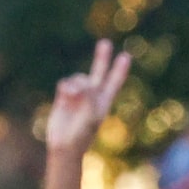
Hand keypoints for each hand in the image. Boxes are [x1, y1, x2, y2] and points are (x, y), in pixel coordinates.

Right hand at [45, 40, 131, 157]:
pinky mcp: (63, 97)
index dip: (120, 69)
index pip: (114, 82)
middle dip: (102, 58)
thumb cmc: (82, 133)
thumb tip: (79, 83)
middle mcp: (92, 96)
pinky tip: (66, 95)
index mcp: (104, 101)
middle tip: (105, 42)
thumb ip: (90, 94)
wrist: (65, 145)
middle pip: (98, 72)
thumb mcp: (92, 113)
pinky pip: (65, 83)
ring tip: (72, 95)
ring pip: (79, 78)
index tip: (125, 56)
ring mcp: (77, 96)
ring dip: (77, 83)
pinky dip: (66, 87)